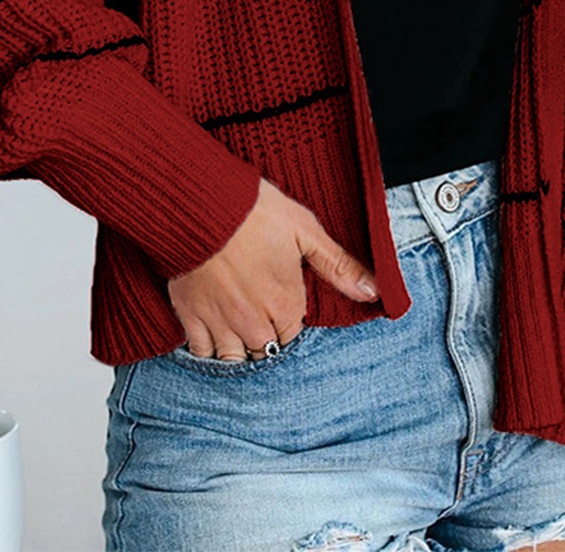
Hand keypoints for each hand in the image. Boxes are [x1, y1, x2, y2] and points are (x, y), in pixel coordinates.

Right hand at [166, 177, 378, 360]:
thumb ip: (338, 266)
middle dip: (268, 344)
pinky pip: (200, 352)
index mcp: (285, 303)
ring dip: (240, 353)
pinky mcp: (190, 315)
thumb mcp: (305, 231)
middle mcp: (254, 322)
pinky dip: (207, 351)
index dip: (292, 325)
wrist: (200, 204)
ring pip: (234, 360)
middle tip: (264, 324)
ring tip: (241, 336)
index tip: (286, 310)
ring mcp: (220, 322)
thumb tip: (373, 292)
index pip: (295, 337)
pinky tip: (212, 337)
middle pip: (266, 354)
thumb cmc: (254, 211)